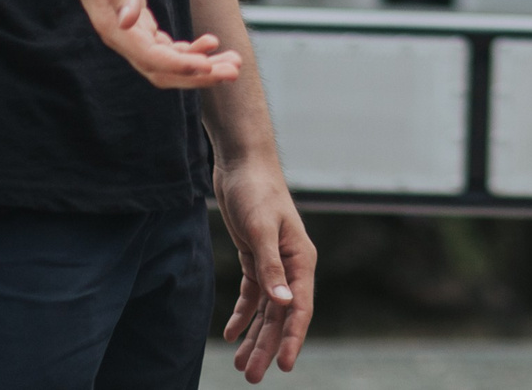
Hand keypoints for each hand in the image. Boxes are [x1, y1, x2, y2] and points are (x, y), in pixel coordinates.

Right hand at [41, 0, 242, 89]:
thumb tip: (130, 22)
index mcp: (113, 26)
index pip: (151, 58)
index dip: (181, 65)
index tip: (208, 66)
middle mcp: (121, 36)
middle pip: (163, 70)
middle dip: (199, 75)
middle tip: (234, 71)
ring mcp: (129, 31)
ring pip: (167, 63)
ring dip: (200, 66)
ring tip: (232, 61)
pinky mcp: (136, 21)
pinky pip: (164, 47)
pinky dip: (188, 51)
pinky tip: (209, 45)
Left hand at [216, 154, 313, 381]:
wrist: (242, 162)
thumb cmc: (255, 190)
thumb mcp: (260, 229)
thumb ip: (272, 268)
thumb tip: (284, 305)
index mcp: (301, 260)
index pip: (300, 308)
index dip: (293, 339)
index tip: (284, 367)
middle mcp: (291, 266)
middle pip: (281, 315)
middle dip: (268, 346)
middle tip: (251, 376)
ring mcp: (274, 263)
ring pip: (267, 310)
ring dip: (255, 337)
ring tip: (241, 366)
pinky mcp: (256, 258)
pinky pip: (252, 295)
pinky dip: (242, 315)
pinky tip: (230, 334)